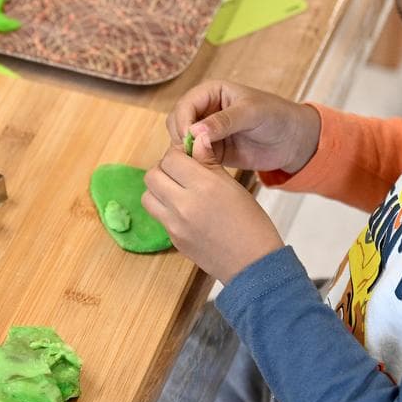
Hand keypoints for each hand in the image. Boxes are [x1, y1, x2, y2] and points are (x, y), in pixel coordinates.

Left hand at [143, 146, 283, 283]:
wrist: (253, 264)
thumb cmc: (251, 223)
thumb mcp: (232, 186)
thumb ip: (209, 162)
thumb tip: (197, 138)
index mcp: (203, 186)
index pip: (171, 158)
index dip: (178, 153)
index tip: (188, 156)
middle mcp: (184, 204)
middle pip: (152, 175)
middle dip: (164, 169)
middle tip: (181, 172)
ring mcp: (175, 224)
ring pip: (148, 195)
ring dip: (158, 189)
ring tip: (178, 190)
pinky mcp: (172, 239)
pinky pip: (158, 215)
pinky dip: (164, 207)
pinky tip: (183, 209)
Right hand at [167, 81, 319, 173]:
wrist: (292, 140)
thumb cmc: (276, 116)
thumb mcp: (251, 114)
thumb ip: (224, 121)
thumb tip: (195, 132)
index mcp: (211, 92)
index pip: (185, 105)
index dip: (184, 121)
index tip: (189, 138)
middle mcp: (204, 111)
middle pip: (177, 123)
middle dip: (181, 138)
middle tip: (193, 153)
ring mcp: (206, 132)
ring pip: (182, 142)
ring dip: (186, 153)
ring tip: (201, 162)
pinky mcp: (211, 151)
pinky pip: (194, 157)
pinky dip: (194, 164)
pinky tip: (204, 170)